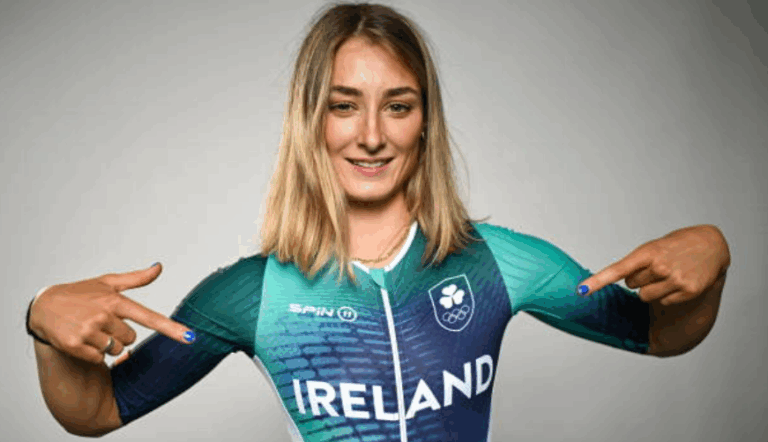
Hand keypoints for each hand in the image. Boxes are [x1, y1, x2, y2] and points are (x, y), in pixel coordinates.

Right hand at [29, 263, 195, 364]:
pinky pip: (99, 358)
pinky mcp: (75, 345)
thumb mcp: (107, 282)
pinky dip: (93, 353)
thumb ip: (136, 279)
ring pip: (116, 350)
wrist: (44, 306)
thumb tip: (159, 266)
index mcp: (115, 301)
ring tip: (91, 329)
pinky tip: (81, 339)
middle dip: (120, 333)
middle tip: (102, 322)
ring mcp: (89, 331)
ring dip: (107, 344)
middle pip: (131, 338)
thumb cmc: (81, 293)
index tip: (192, 338)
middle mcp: (104, 316)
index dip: (172, 329)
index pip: (150, 317)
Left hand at [577, 225, 729, 305]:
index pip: (617, 270)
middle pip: (631, 285)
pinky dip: (667, 295)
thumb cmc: (674, 246)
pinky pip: (662, 302)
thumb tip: (623, 282)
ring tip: (667, 274)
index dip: (598, 281)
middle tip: (656, 266)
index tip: (581, 290)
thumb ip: (636, 264)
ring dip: (652, 288)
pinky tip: (679, 281)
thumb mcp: (653, 248)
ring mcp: (674, 279)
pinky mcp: (687, 291)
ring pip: (645, 296)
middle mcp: (660, 266)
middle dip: (640, 278)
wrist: (710, 244)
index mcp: (647, 252)